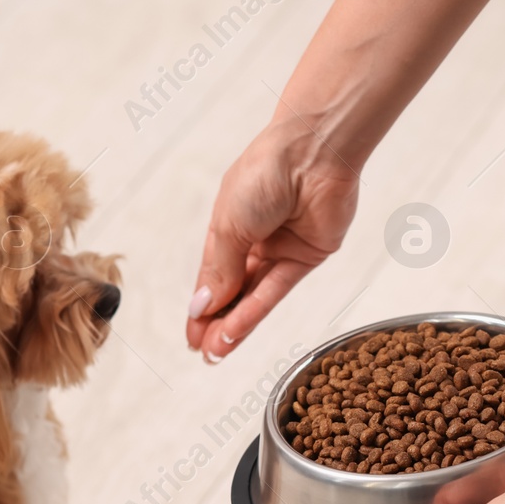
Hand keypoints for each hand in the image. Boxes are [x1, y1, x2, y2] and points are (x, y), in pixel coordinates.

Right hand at [186, 119, 359, 360]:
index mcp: (229, 225)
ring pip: (253, 296)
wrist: (313, 152)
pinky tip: (236, 330)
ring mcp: (281, 249)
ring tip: (216, 351)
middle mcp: (254, 240)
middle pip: (233, 291)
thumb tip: (200, 306)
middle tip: (202, 351)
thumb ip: (218, 270)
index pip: (212, 276)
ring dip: (235, 325)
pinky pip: (277, 290)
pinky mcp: (307, 256)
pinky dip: (256, 311)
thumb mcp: (228, 224)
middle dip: (217, 323)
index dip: (202, 307)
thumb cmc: (264, 172)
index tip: (191, 335)